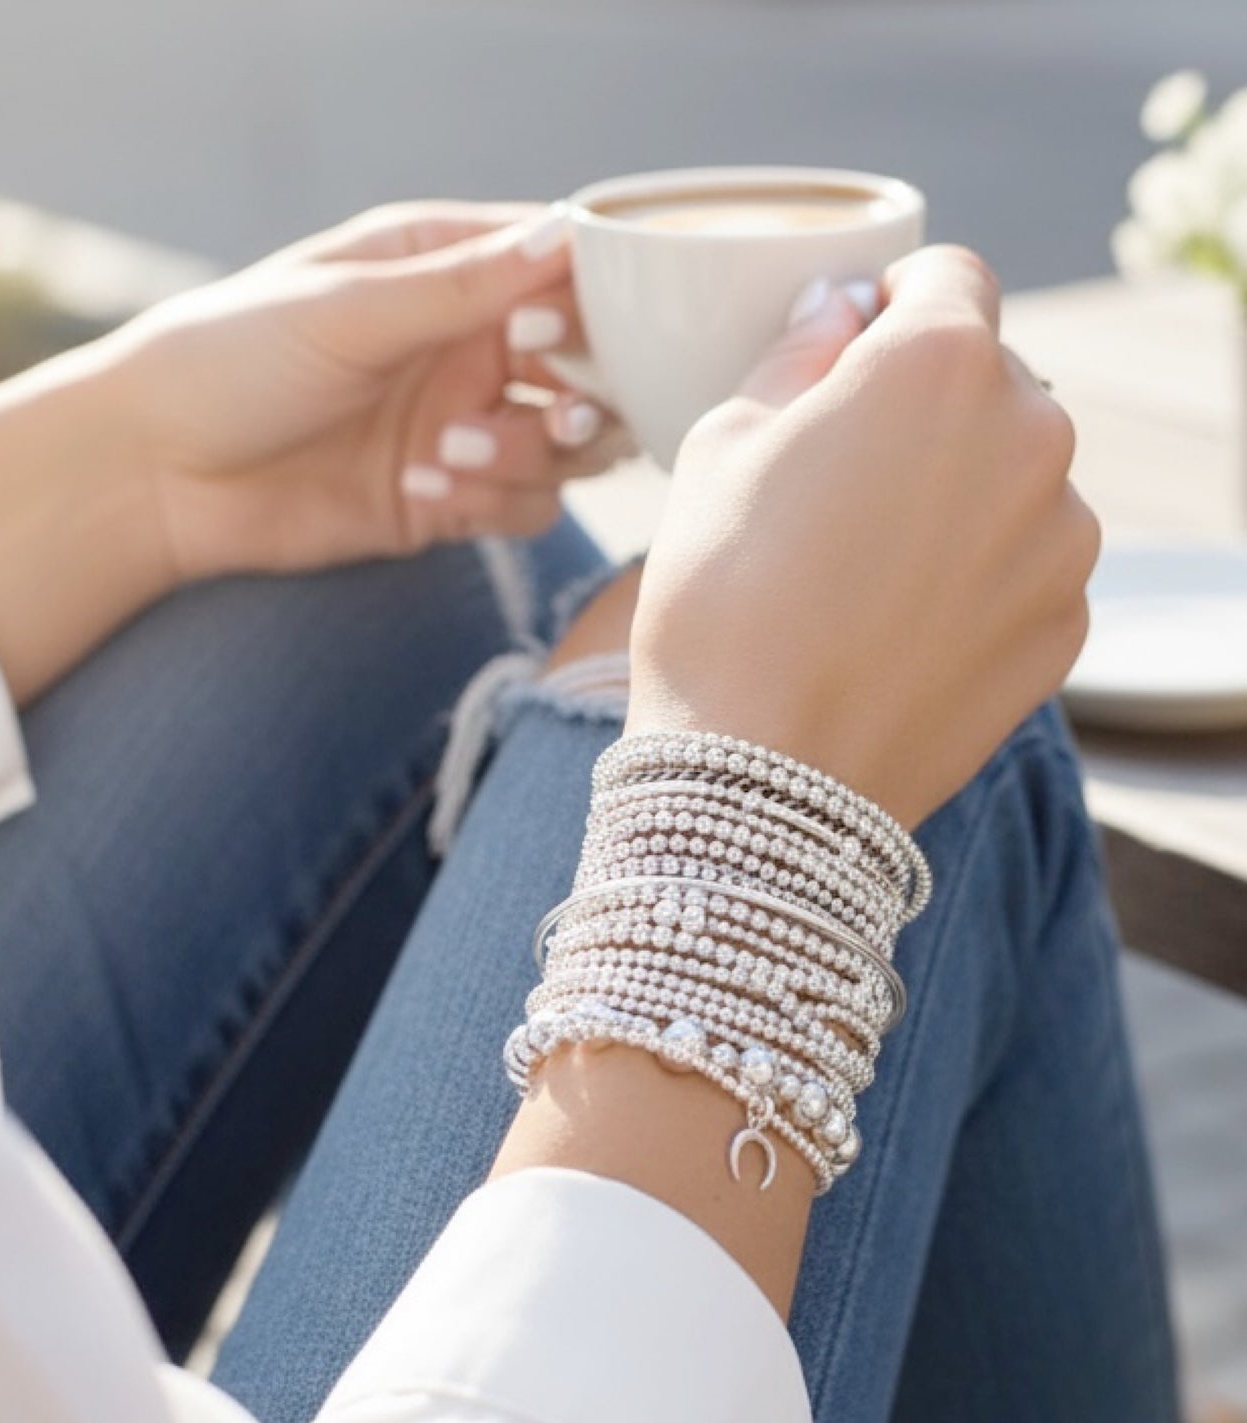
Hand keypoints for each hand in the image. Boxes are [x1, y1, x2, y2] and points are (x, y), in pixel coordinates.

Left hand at [117, 202, 627, 579]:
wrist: (157, 473)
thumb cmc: (232, 358)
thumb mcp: (348, 309)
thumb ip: (460, 285)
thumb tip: (567, 234)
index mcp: (446, 274)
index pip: (562, 276)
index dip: (586, 306)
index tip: (545, 331)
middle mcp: (468, 349)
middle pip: (591, 370)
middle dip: (583, 395)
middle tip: (547, 409)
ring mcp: (464, 427)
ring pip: (570, 447)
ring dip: (530, 453)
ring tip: (449, 450)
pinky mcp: (449, 501)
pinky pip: (524, 508)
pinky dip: (495, 502)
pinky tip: (420, 488)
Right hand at [628, 245, 1096, 826]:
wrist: (763, 780)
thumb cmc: (721, 602)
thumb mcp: (720, 448)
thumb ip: (796, 357)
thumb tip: (839, 313)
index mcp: (937, 365)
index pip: (950, 277)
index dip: (897, 300)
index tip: (859, 340)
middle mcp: (1031, 434)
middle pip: (990, 381)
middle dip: (925, 405)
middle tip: (840, 476)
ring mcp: (1062, 537)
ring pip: (1015, 476)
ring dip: (958, 490)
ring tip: (866, 567)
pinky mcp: (1066, 622)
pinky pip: (1027, 563)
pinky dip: (978, 572)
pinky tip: (900, 624)